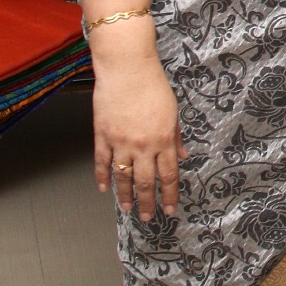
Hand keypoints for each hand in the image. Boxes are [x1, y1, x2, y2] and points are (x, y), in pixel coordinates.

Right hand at [92, 38, 186, 221]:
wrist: (127, 67)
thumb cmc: (153, 85)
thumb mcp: (173, 111)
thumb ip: (176, 136)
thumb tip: (182, 155)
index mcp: (164, 139)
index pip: (168, 175)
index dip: (169, 195)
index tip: (169, 208)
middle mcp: (144, 145)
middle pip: (146, 182)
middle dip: (148, 203)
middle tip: (148, 217)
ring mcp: (121, 141)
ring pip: (123, 177)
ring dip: (126, 195)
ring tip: (128, 208)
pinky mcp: (103, 135)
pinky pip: (102, 162)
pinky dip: (103, 177)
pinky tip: (104, 189)